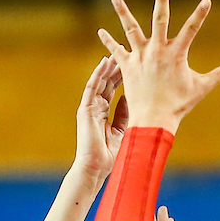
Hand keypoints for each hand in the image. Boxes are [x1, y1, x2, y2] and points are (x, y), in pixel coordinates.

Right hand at [69, 56, 126, 190]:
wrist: (96, 168)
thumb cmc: (111, 156)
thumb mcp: (124, 130)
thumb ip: (126, 113)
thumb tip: (134, 97)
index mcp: (105, 114)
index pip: (115, 90)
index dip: (123, 77)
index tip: (134, 64)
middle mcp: (96, 108)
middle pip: (108, 83)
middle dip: (117, 68)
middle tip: (127, 53)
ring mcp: (90, 108)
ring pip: (100, 82)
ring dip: (108, 67)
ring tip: (116, 52)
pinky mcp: (85, 109)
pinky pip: (91, 88)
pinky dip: (98, 74)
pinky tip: (104, 62)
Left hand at [97, 0, 219, 133]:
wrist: (154, 118)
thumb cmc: (178, 104)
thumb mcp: (201, 87)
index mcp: (176, 54)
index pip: (192, 29)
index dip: (200, 14)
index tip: (207, 0)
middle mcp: (157, 50)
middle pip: (159, 19)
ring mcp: (140, 56)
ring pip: (130, 29)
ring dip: (123, 12)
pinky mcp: (127, 66)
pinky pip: (116, 50)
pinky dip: (108, 41)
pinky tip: (101, 31)